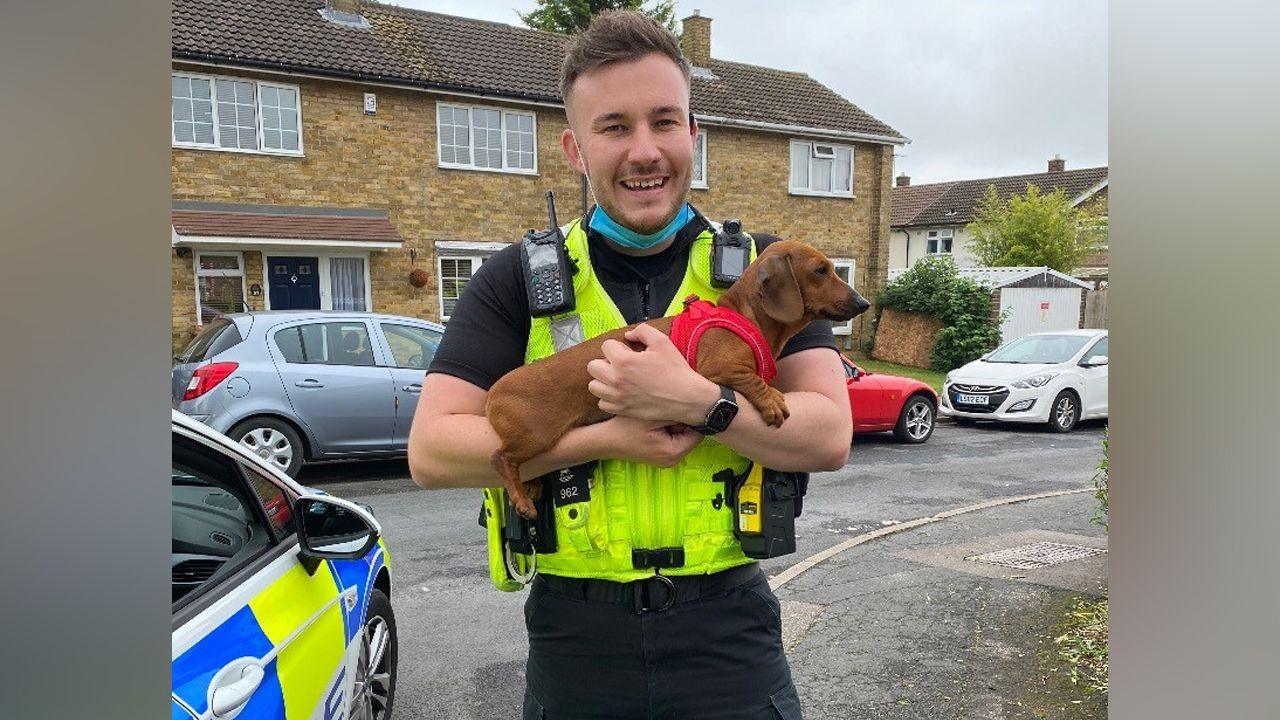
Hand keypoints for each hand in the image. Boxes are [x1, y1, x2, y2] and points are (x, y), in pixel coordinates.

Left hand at [587, 323, 720, 425]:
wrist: (686, 397)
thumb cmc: (675, 370)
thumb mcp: (662, 341)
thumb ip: (642, 331)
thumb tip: (628, 335)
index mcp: (624, 361)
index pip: (606, 346)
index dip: (618, 346)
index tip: (630, 352)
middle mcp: (616, 380)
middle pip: (593, 366)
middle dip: (605, 362)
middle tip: (621, 365)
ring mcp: (617, 397)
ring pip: (594, 386)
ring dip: (603, 380)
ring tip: (618, 379)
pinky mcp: (621, 410)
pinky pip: (602, 402)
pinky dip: (609, 397)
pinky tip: (622, 393)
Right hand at [598, 415, 702, 467]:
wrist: (605, 441)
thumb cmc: (624, 428)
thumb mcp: (651, 417)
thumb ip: (674, 413)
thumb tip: (695, 406)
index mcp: (674, 452)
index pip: (697, 432)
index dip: (692, 417)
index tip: (683, 404)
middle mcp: (674, 459)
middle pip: (690, 434)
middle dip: (682, 420)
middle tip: (668, 408)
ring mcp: (667, 458)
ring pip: (681, 435)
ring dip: (674, 423)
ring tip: (659, 414)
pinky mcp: (661, 454)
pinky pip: (672, 438)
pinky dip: (667, 429)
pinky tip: (655, 421)